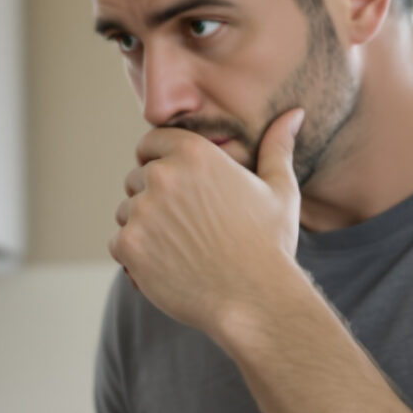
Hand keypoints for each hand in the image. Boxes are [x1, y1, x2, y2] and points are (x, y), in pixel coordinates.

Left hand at [109, 109, 304, 339]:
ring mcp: (142, 210)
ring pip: (127, 212)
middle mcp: (163, 175)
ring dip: (144, 227)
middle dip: (154, 198)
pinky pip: (118, 242)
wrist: (255, 299)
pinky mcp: (129, 245)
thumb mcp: (280, 189)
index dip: (158, 161)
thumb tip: (294, 113)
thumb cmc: (270, 244)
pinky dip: (136, 256)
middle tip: (187, 227)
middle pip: (136, 178)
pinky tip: (167, 266)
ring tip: (182, 249)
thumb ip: (276, 147)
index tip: (175, 185)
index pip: (150, 142)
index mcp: (194, 153)